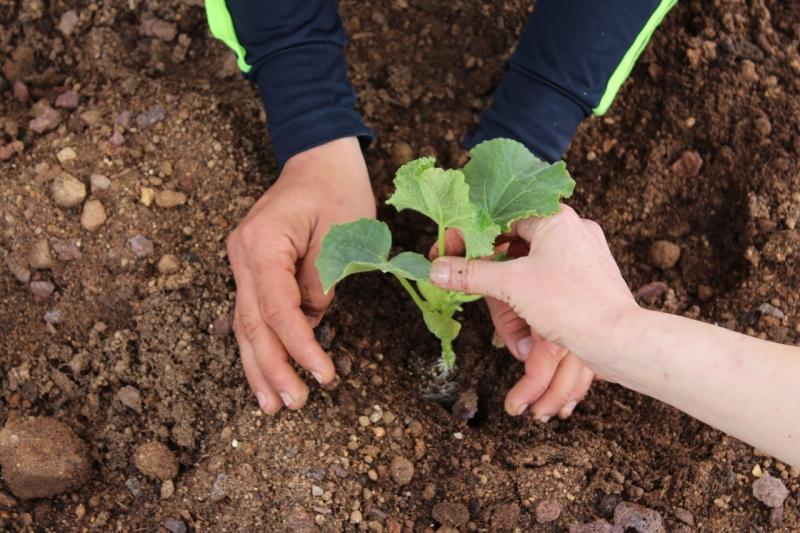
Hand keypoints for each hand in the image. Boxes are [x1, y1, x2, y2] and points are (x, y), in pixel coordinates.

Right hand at [227, 137, 374, 412]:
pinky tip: (267, 374)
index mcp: (262, 242)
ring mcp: (243, 262)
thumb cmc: (338, 188)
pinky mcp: (253, 269)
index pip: (277, 307)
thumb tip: (313, 320)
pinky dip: (261, 345)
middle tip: (293, 404)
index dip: (299, 346)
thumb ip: (323, 281)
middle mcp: (242, 255)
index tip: (322, 374)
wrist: (319, 159)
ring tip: (271, 405)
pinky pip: (254, 313)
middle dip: (273, 368)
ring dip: (259, 366)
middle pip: (253, 323)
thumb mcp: (343, 233)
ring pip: (246, 324)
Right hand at [430, 230, 594, 421]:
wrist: (619, 339)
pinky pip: (550, 271)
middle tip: (462, 271)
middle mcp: (572, 228)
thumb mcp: (511, 286)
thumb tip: (436, 269)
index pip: (500, 213)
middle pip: (515, 235)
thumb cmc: (570, 304)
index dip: (470, 231)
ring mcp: (584, 251)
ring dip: (506, 273)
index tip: (448, 249)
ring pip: (532, 255)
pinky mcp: (589, 275)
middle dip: (486, 256)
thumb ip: (470, 274)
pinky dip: (528, 284)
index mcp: (555, 218)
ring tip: (488, 291)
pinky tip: (517, 302)